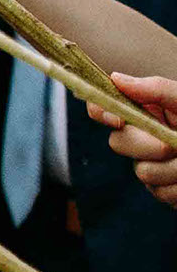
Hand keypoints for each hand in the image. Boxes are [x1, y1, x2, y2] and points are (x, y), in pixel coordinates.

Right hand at [89, 71, 176, 205]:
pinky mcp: (165, 189)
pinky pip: (161, 192)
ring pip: (142, 172)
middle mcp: (144, 136)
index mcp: (148, 110)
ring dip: (174, 170)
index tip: (117, 119)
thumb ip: (157, 90)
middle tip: (172, 145)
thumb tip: (116, 79)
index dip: (101, 111)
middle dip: (146, 146)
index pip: (105, 107)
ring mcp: (152, 164)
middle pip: (119, 142)